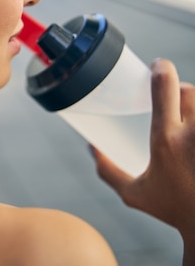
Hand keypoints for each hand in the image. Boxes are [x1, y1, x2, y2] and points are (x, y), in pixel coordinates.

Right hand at [91, 59, 194, 243]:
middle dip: (180, 89)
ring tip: (188, 114)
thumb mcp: (133, 194)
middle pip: (189, 91)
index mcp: (166, 140)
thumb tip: (91, 149)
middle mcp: (192, 134)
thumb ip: (108, 171)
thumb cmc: (174, 210)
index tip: (158, 65)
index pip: (165, 88)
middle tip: (174, 97)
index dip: (161, 69)